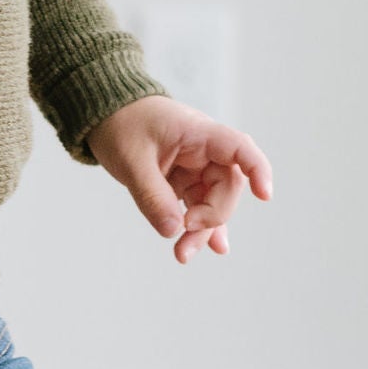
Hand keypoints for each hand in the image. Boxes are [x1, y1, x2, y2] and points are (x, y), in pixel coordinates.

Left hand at [89, 96, 273, 263]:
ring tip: (182, 254)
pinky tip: (205, 247)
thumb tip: (174, 231)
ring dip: (201, 229)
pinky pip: (196, 205)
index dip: (257, 170)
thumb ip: (153, 195)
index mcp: (199, 133)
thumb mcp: (131, 161)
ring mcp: (195, 166)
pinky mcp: (183, 180)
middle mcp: (204, 150)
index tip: (264, 196)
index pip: (239, 148)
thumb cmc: (120, 125)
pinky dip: (196, 226)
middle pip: (226, 186)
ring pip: (211, 202)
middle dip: (211, 216)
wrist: (104, 113)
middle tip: (185, 229)